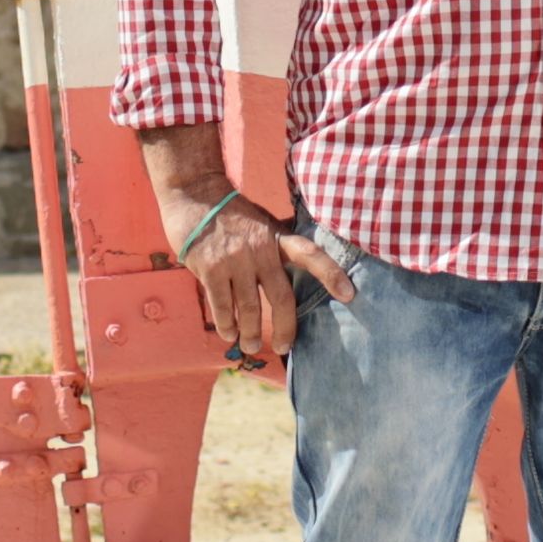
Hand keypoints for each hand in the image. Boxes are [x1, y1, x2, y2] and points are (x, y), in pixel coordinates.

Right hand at [182, 196, 354, 372]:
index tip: (349, 294)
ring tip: (250, 346)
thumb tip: (306, 257)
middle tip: (282, 347)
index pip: (310, 254)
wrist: (193, 193)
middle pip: (281, 297)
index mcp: (276, 238)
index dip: (331, 273)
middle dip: (285, 328)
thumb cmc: (231, 211)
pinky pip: (222, 306)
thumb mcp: (263, 221)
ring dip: (251, 332)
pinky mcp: (209, 269)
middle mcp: (259, 250)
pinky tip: (229, 333)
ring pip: (249, 308)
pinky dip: (227, 324)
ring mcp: (233, 260)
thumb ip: (280, 242)